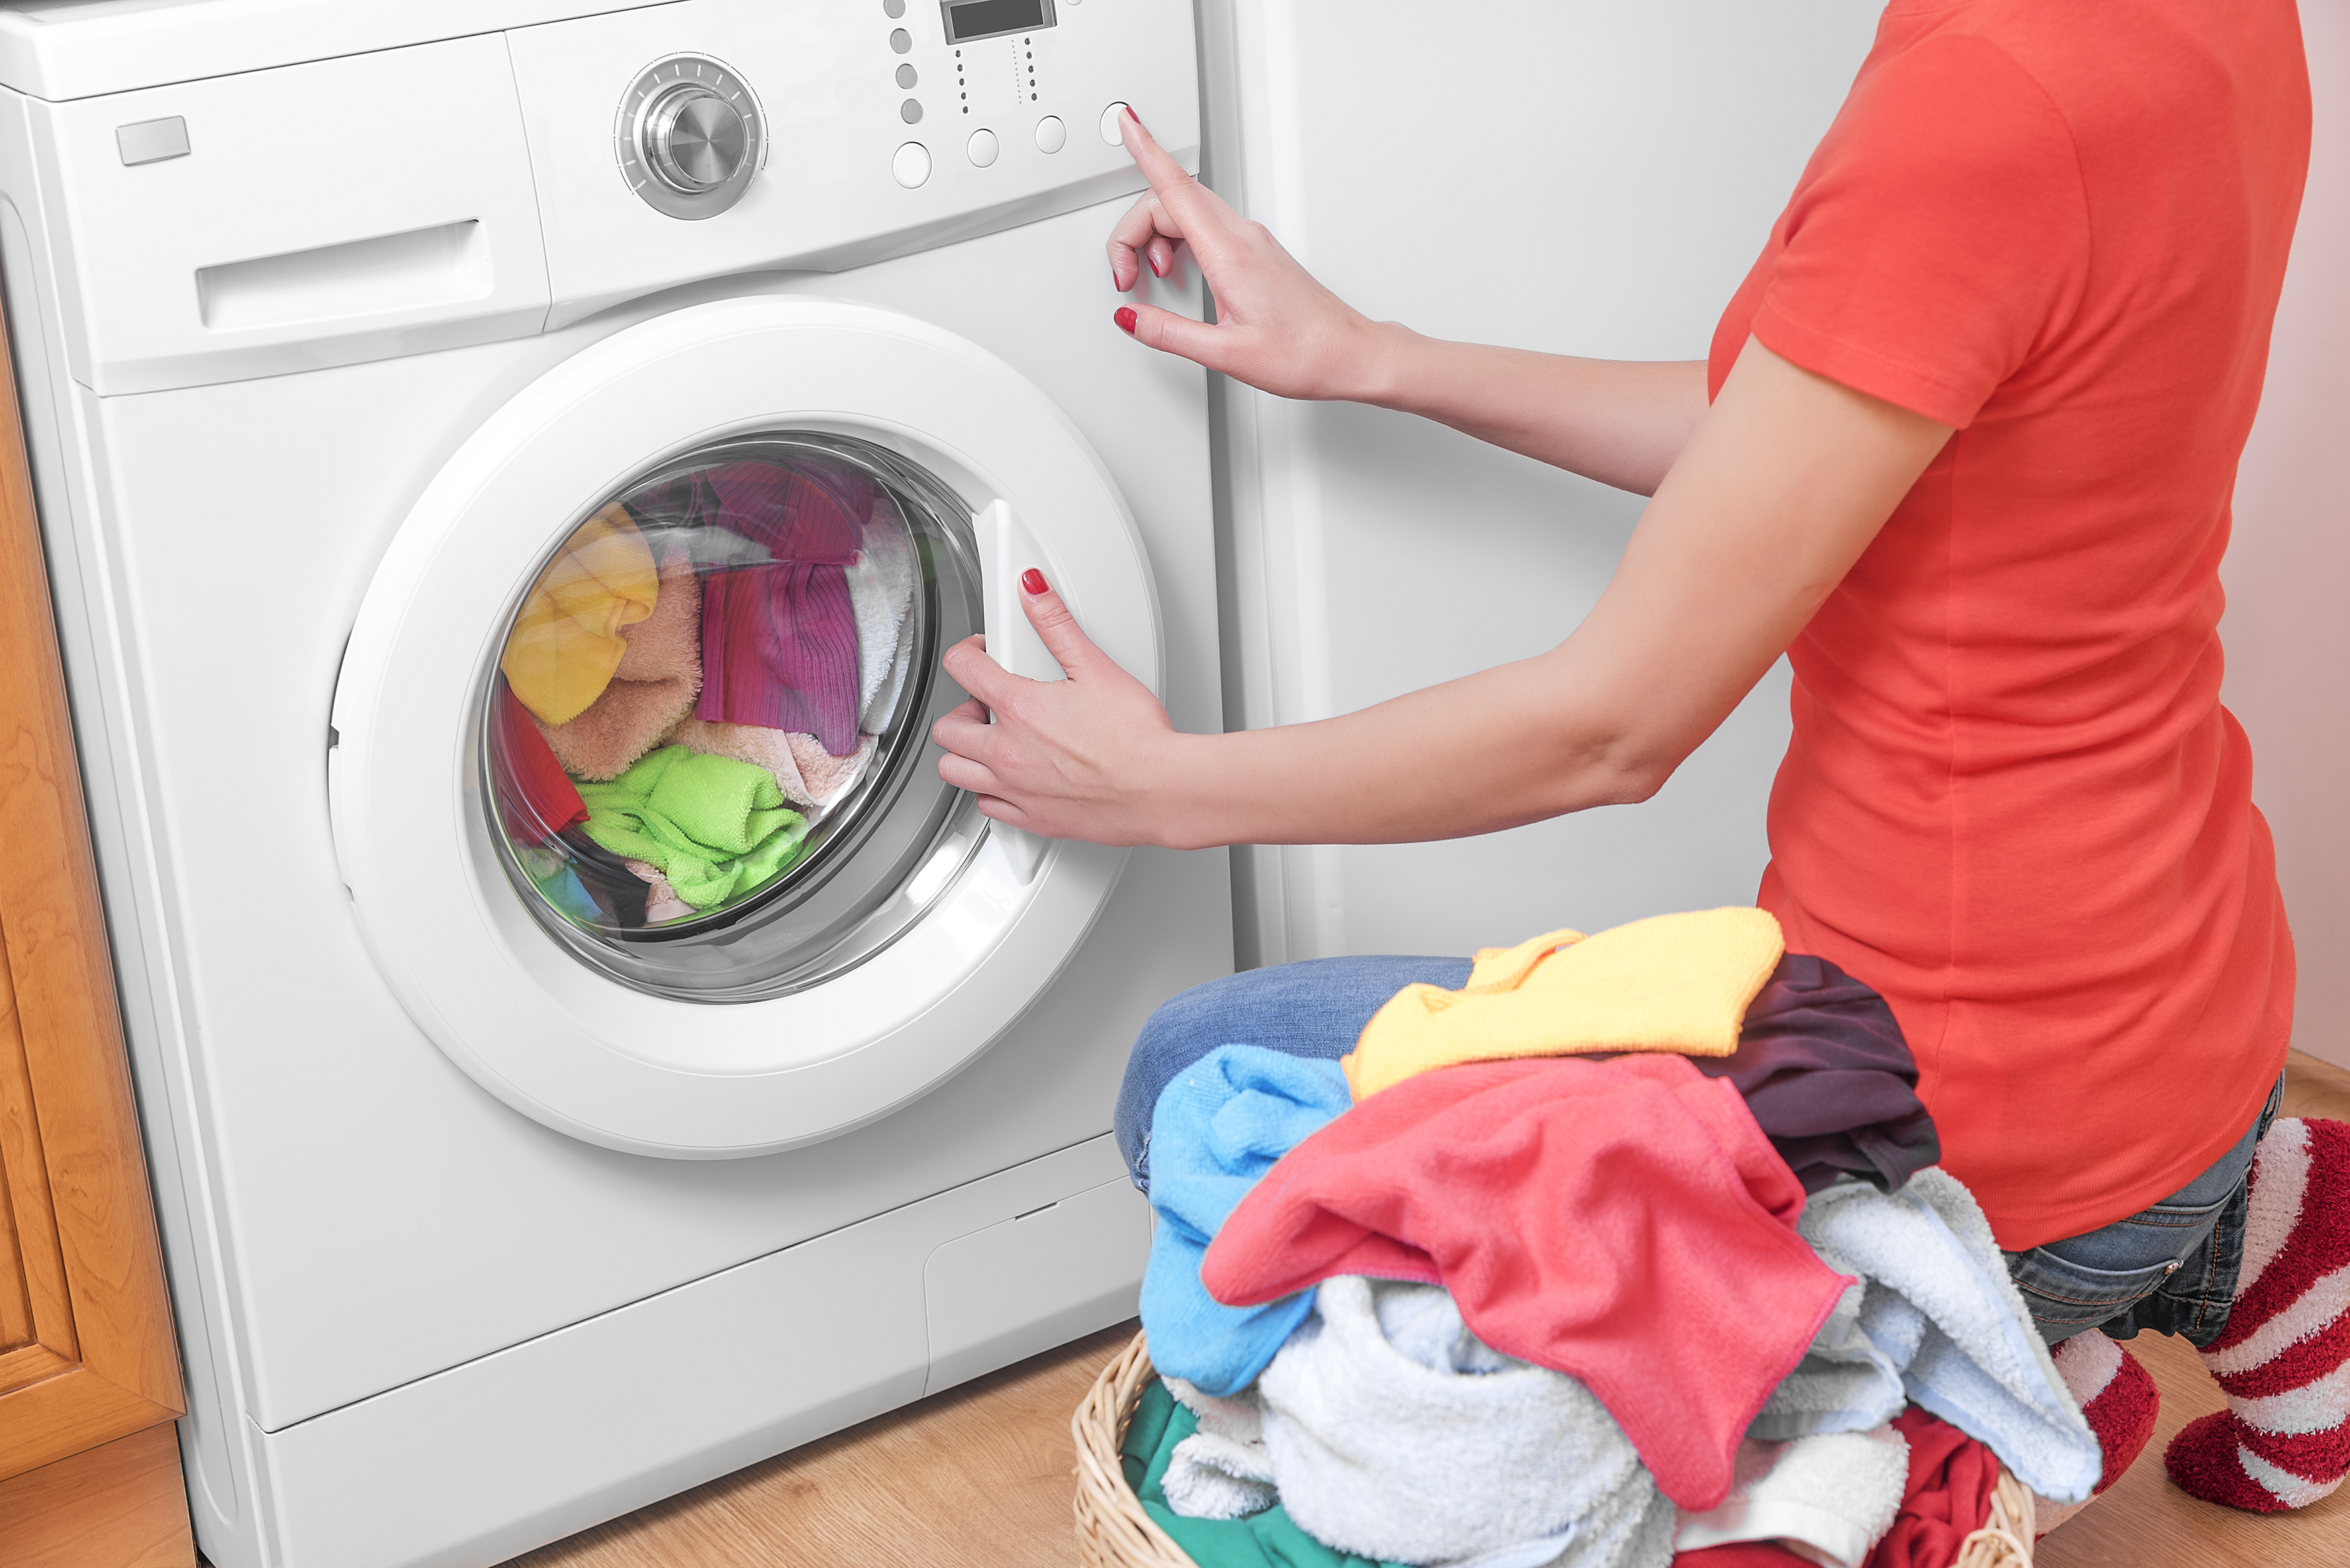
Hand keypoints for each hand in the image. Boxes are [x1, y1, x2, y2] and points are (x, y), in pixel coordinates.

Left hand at [931, 572, 1200, 846]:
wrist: (1159, 789)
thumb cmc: (1135, 737)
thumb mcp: (1097, 667)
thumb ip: (1057, 625)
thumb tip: (1034, 592)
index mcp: (1019, 708)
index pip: (962, 668)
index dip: (969, 652)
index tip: (983, 653)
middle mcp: (1007, 752)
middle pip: (947, 728)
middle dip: (961, 710)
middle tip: (986, 704)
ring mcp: (1016, 790)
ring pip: (955, 772)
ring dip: (966, 753)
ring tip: (993, 741)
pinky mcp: (1033, 819)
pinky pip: (988, 807)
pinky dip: (991, 791)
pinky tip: (1013, 779)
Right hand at [1106, 108, 1396, 401]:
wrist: (1348, 353)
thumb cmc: (1304, 351)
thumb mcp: (1226, 352)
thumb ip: (1170, 333)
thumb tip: (1130, 317)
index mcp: (1230, 253)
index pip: (1176, 187)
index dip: (1146, 151)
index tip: (1128, 124)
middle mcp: (1242, 236)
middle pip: (1171, 199)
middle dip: (1135, 227)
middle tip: (1126, 274)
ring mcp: (1251, 239)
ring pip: (1187, 210)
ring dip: (1157, 235)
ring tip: (1153, 279)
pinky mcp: (1256, 250)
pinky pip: (1206, 226)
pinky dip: (1179, 241)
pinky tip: (1179, 272)